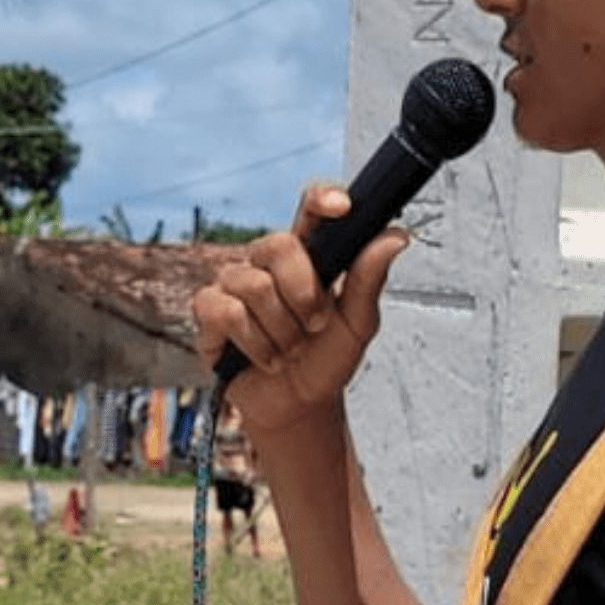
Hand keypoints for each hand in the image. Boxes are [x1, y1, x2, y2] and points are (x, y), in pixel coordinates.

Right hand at [191, 184, 409, 436]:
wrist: (299, 406)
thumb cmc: (326, 359)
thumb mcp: (358, 324)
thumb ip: (370, 280)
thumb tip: (396, 236)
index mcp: (307, 254)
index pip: (310, 210)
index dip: (322, 199)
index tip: (342, 206)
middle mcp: (266, 261)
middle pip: (277, 245)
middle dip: (304, 295)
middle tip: (315, 325)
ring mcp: (233, 283)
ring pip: (255, 286)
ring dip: (283, 331)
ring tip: (291, 349)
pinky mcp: (208, 311)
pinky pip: (228, 313)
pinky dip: (256, 344)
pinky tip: (266, 358)